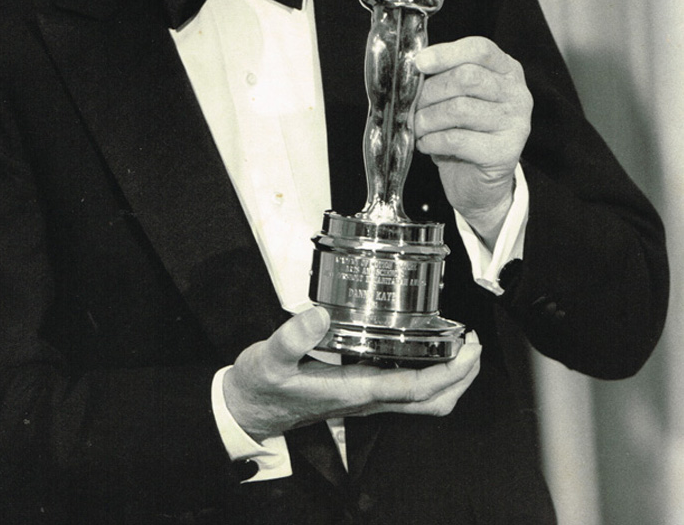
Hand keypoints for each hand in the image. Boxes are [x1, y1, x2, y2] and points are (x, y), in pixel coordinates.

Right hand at [223, 307, 480, 440]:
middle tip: (474, 346)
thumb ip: (292, 337)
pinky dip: (428, 375)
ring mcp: (365, 399)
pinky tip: (424, 350)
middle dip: (462, 377)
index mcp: (353, 391)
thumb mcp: (269, 358)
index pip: (414, 388)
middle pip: (431, 402)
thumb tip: (319, 315)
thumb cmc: (261, 386)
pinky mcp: (359, 393)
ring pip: (423, 402)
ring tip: (460, 348)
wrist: (249, 410)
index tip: (467, 349)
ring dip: (450, 380)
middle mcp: (366, 399)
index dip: (448, 372)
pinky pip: (406, 392)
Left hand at [414, 36, 531, 245]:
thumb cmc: (464, 132)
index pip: (480, 49)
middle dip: (429, 92)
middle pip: (466, 77)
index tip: (419, 63)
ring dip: (426, 119)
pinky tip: (426, 144)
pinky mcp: (505, 152)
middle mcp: (517, 94)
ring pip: (458, 108)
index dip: (446, 53)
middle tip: (411, 107)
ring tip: (417, 127)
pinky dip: (432, 141)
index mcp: (507, 70)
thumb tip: (413, 68)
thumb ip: (443, 78)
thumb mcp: (456, 97)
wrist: (478, 182)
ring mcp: (515, 123)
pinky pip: (456, 139)